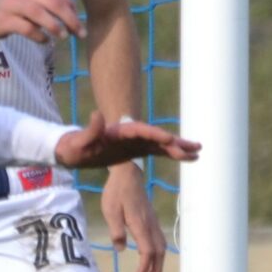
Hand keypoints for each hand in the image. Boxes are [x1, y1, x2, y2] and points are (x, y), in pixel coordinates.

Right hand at [0, 0, 82, 45]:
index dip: (73, 11)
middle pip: (53, 3)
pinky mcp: (4, 19)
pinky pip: (26, 28)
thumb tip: (76, 19)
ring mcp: (13, 4)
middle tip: (79, 33)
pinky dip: (39, 36)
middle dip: (70, 19)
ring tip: (63, 37)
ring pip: (38, 13)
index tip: (79, 25)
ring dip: (54, 26)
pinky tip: (45, 40)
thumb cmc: (16, 5)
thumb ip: (53, 4)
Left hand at [55, 117, 199, 171]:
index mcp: (118, 132)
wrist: (72, 149)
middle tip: (193, 147)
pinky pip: (158, 152)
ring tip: (199, 151)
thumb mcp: (77, 141)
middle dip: (174, 141)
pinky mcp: (137, 151)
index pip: (140, 130)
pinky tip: (189, 157)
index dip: (154, 133)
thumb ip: (89, 130)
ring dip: (179, 147)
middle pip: (155, 136)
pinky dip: (173, 154)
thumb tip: (97, 114)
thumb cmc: (73, 147)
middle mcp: (130, 135)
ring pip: (161, 144)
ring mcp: (135, 142)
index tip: (168, 138)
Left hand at [100, 158, 171, 271]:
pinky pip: (159, 239)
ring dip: (159, 262)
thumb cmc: (116, 192)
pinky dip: (159, 252)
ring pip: (162, 246)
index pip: (148, 251)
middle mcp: (150, 225)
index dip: (145, 266)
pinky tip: (153, 256)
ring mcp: (153, 221)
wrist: (127, 173)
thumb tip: (121, 249)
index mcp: (140, 224)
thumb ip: (116, 231)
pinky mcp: (151, 218)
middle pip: (159, 252)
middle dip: (157, 269)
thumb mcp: (110, 211)